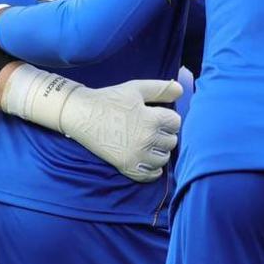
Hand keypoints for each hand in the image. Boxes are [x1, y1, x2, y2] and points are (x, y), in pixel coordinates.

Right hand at [54, 77, 182, 181]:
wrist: (82, 115)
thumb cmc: (110, 99)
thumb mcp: (136, 88)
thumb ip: (160, 89)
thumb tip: (181, 91)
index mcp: (150, 119)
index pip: (175, 123)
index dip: (167, 118)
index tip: (156, 116)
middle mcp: (146, 140)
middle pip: (172, 141)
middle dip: (163, 133)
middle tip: (149, 128)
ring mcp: (137, 156)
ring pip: (164, 158)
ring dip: (159, 150)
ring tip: (147, 141)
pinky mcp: (127, 167)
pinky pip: (151, 175)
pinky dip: (152, 168)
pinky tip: (146, 157)